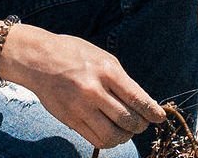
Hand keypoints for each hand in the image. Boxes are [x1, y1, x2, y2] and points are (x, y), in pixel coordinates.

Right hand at [4, 26, 165, 151]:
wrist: (38, 59)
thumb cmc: (74, 55)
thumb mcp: (103, 59)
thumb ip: (122, 81)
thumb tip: (144, 104)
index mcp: (106, 71)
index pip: (137, 99)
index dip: (152, 112)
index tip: (160, 118)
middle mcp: (94, 90)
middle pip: (128, 120)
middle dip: (140, 125)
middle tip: (141, 123)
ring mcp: (80, 107)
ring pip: (113, 135)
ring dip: (125, 136)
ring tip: (126, 130)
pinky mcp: (70, 120)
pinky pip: (96, 140)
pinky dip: (109, 141)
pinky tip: (111, 134)